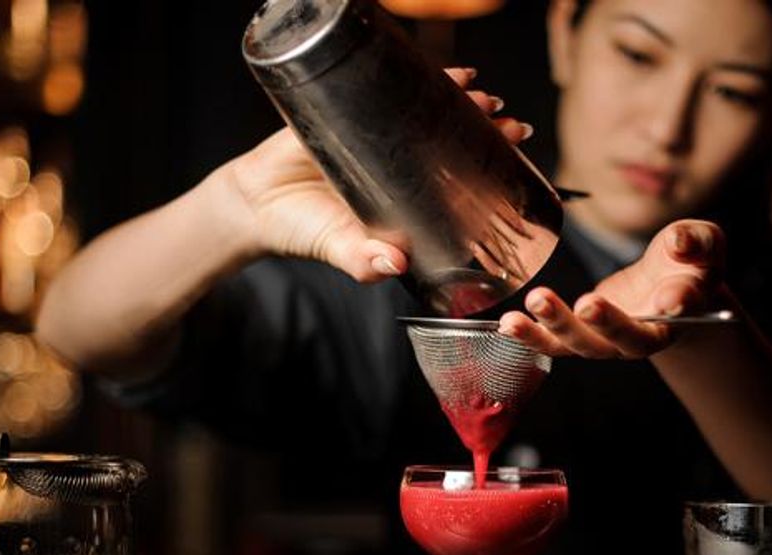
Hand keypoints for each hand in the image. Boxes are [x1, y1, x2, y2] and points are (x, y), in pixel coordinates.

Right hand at [225, 68, 532, 281]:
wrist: (254, 205)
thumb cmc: (303, 231)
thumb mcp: (339, 249)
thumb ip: (363, 262)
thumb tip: (394, 264)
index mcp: (407, 198)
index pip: (459, 180)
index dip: (489, 168)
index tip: (517, 158)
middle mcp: (399, 165)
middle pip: (454, 141)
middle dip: (487, 131)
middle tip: (511, 125)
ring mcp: (377, 136)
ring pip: (430, 111)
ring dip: (462, 100)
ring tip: (485, 96)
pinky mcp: (350, 111)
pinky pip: (390, 88)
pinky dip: (421, 76)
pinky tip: (450, 72)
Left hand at [499, 220, 726, 357]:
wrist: (671, 287)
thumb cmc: (688, 263)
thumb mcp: (703, 243)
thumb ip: (697, 242)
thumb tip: (681, 243)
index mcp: (681, 312)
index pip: (680, 310)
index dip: (675, 304)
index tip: (667, 298)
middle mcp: (644, 335)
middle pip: (625, 339)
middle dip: (607, 323)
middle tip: (589, 303)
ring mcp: (609, 340)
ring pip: (583, 344)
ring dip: (557, 327)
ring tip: (535, 301)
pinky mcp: (583, 335)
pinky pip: (555, 343)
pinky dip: (531, 337)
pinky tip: (508, 323)